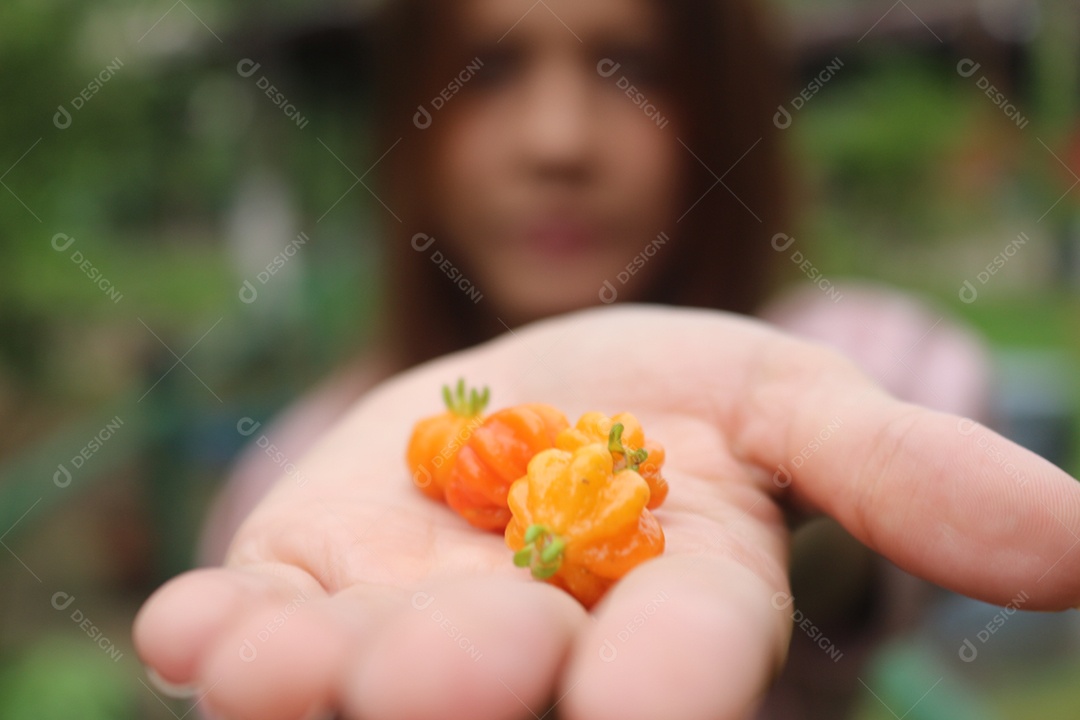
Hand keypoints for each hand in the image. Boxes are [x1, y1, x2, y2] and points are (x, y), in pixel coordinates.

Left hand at [134, 305, 1079, 719]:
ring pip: (368, 681)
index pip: (680, 660)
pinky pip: (253, 632)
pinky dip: (220, 636)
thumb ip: (895, 473)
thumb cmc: (669, 409)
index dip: (671, 679)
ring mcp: (407, 638)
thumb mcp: (788, 404)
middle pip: (512, 690)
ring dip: (326, 677)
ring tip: (279, 665)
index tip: (651, 695)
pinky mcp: (304, 599)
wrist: (527, 398)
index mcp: (666, 617)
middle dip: (481, 681)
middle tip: (465, 668)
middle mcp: (536, 657)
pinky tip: (188, 627)